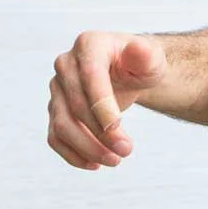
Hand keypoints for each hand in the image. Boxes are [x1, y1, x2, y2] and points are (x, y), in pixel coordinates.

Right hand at [48, 31, 167, 169]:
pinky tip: (95, 164)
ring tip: (115, 160)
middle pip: (76, 104)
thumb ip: (146, 54)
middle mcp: (66, 64)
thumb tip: (139, 49)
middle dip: (101, 132)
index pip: (89, 74)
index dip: (101, 102)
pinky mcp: (56, 109)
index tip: (118, 126)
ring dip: (87, 148)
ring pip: (62, 125)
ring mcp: (58, 88)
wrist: (129, 72)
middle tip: (126, 150)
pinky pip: (56, 137)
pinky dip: (73, 154)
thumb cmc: (140, 64)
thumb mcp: (152, 58)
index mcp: (89, 44)